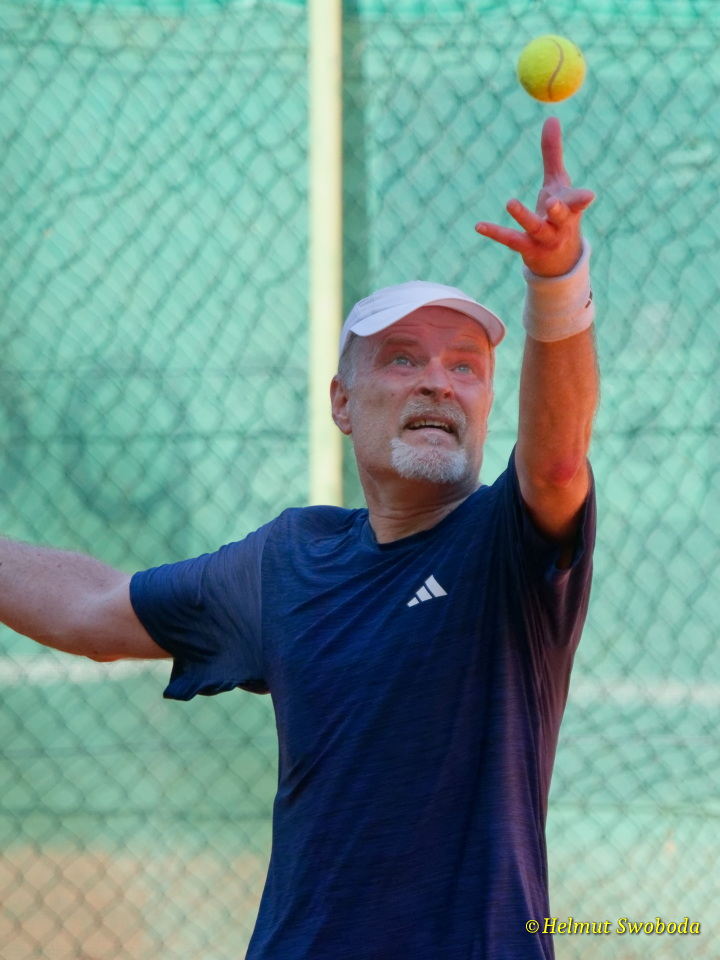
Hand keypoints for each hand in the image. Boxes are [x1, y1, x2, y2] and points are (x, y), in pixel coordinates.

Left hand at [474, 117, 594, 277]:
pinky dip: (495, 232)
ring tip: (510, 203)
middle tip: (552, 202)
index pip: (578, 202)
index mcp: (571, 208)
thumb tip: (551, 117)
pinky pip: (511, 240)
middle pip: (561, 217)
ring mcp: (544, 240)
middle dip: (559, 210)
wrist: (558, 259)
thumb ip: (552, 153)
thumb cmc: (559, 214)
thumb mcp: (557, 184)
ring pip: (535, 228)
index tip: (588, 195)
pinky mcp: (527, 250)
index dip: (582, 199)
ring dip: (523, 216)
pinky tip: (479, 226)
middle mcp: (560, 225)